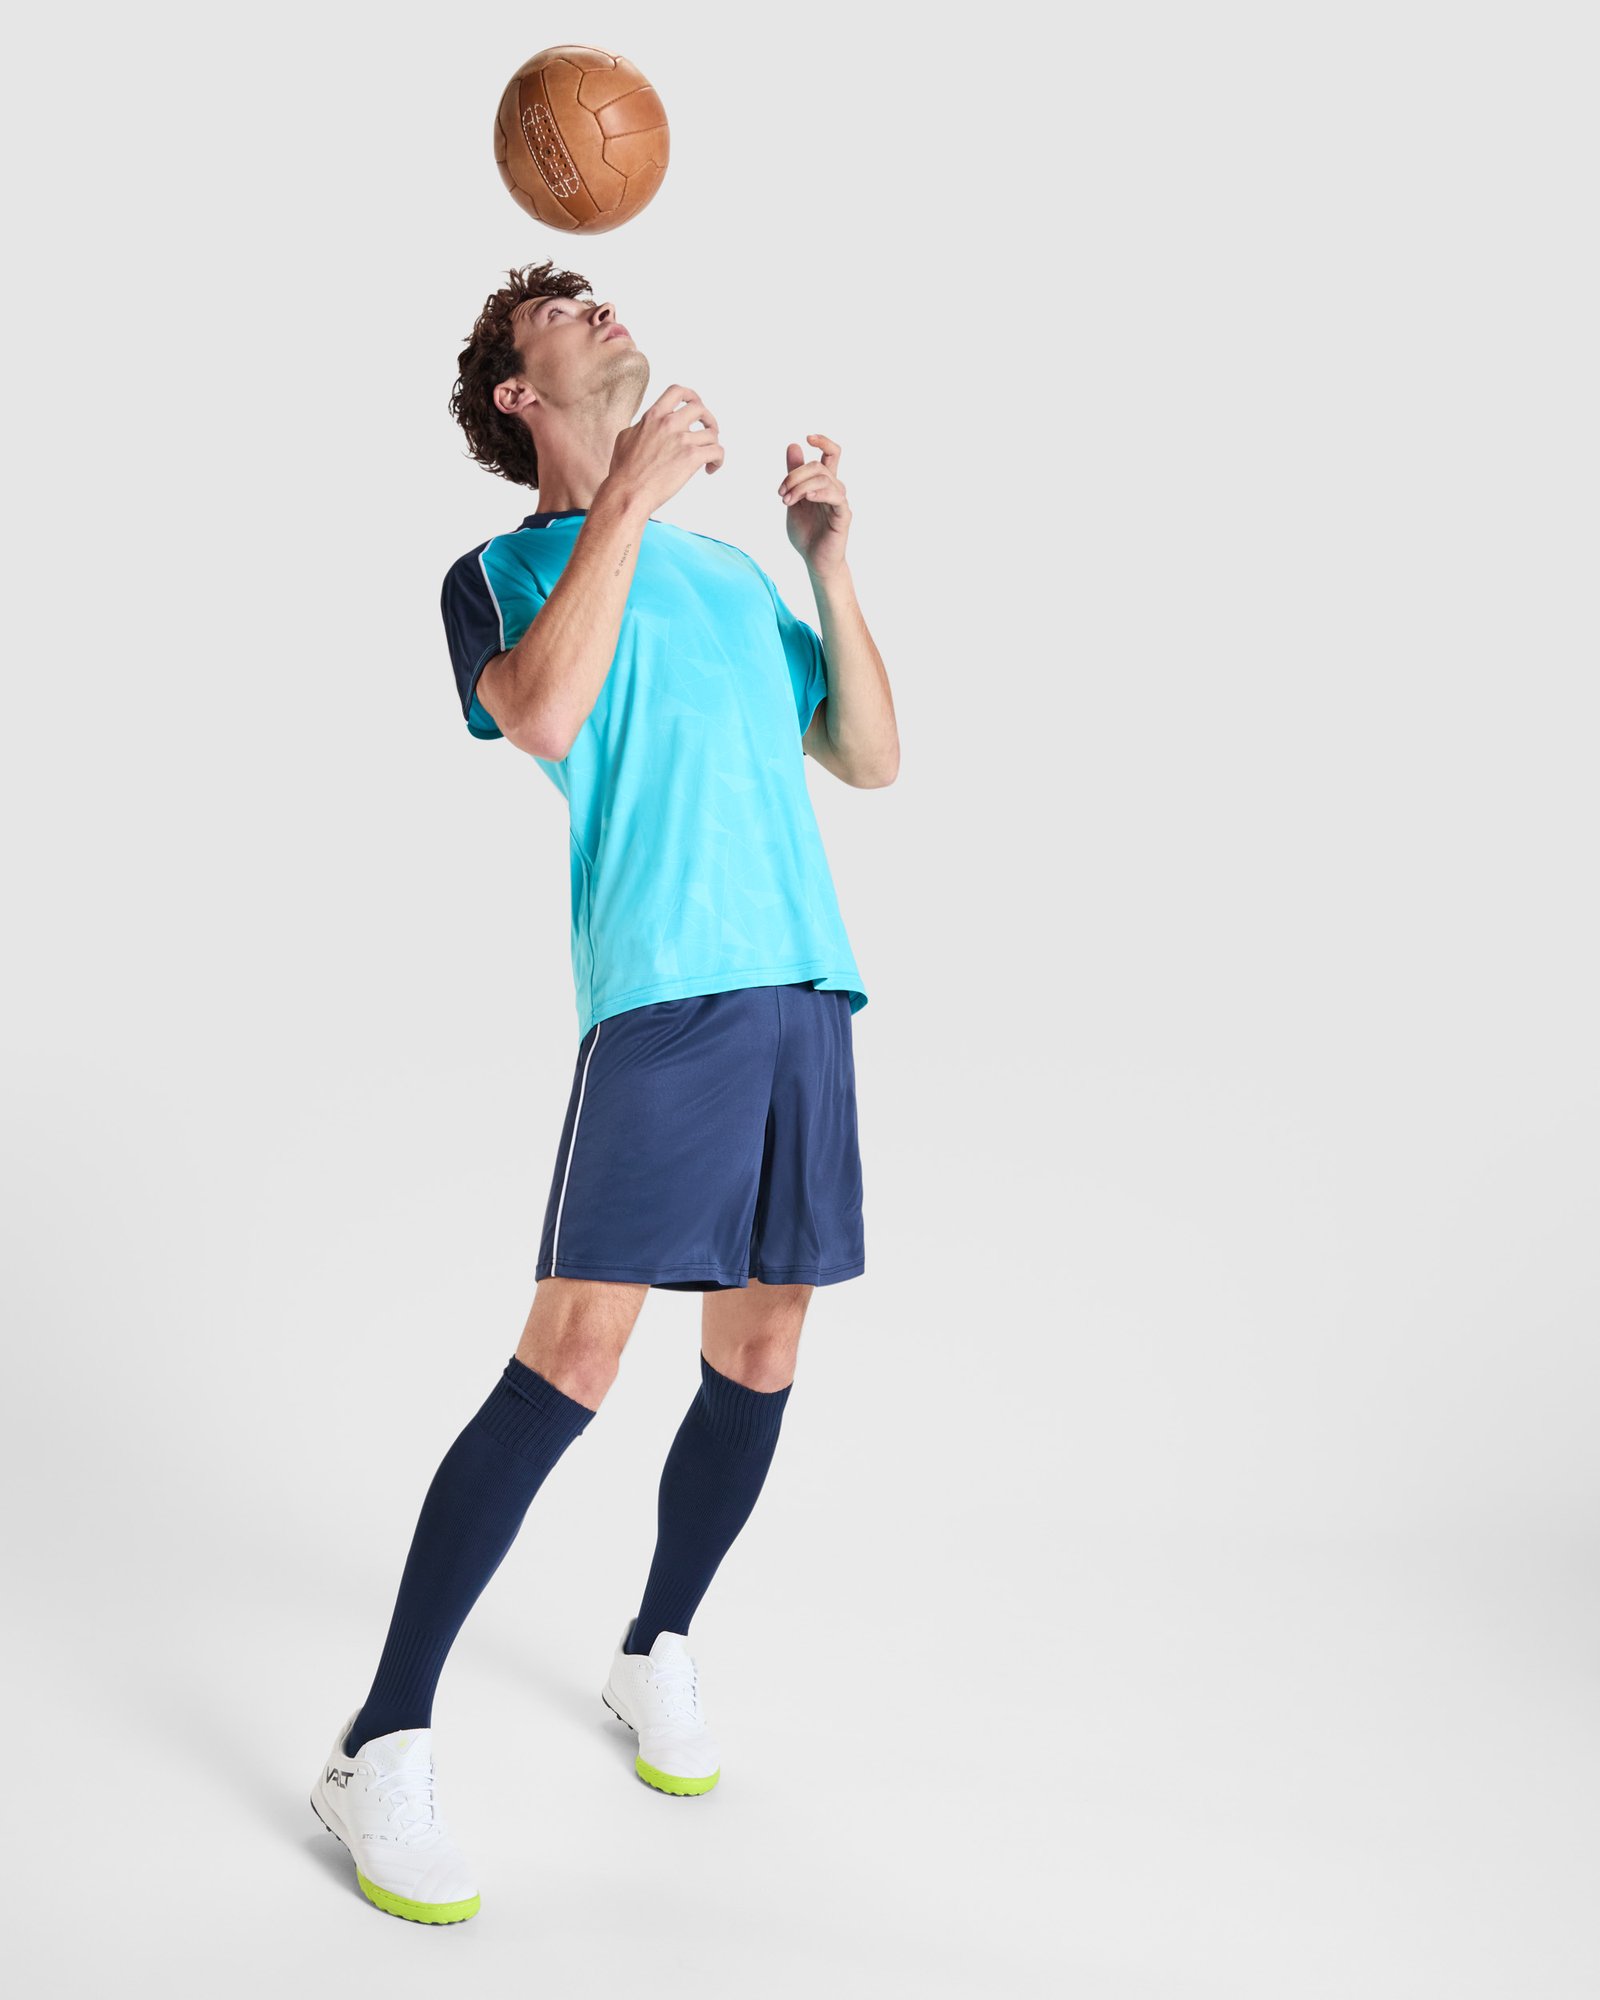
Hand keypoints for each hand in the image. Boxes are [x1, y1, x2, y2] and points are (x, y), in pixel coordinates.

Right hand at [602, 383, 723, 517]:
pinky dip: (718, 460)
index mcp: (654, 416)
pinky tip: (710, 468)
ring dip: (713, 443)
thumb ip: (641, 428)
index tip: (695, 405)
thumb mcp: (625, 438)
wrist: (628, 492)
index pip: (677, 391)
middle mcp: (669, 423)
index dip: (691, 396)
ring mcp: (682, 440)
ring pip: (712, 433)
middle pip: (700, 408)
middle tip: (708, 431)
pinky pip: (717, 451)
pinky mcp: (691, 458)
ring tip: (708, 456)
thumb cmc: (623, 471)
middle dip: (708, 419)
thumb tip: (645, 427)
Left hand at [778, 433, 850, 575]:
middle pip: (818, 466)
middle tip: (780, 492)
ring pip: (824, 478)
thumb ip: (793, 474)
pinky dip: (819, 492)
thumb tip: (793, 445)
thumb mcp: (794, 499)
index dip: (823, 441)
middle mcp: (835, 489)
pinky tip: (806, 498)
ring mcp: (840, 501)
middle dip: (794, 474)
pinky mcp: (843, 515)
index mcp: (824, 484)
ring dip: (800, 486)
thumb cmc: (807, 533)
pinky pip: (836, 496)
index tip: (807, 437)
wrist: (815, 561)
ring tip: (786, 501)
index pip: (831, 454)